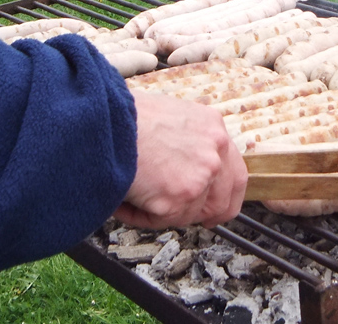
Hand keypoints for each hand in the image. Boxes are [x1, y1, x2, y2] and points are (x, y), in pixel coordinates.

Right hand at [113, 90, 247, 228]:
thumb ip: (188, 140)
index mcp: (213, 127)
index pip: (234, 171)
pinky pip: (162, 221)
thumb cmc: (124, 116)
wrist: (103, 121)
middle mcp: (214, 151)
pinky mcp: (179, 197)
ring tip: (136, 193)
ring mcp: (200, 176)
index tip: (215, 208)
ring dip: (162, 211)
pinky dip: (140, 216)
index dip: (224, 195)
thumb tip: (183, 165)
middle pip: (223, 200)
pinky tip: (126, 197)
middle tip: (177, 213)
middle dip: (201, 214)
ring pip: (188, 213)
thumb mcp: (169, 116)